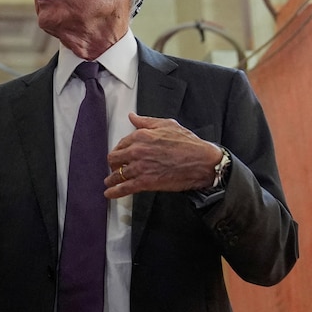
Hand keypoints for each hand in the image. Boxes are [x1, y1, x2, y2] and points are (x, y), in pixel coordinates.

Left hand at [104, 112, 223, 198]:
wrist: (202, 162)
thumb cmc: (188, 143)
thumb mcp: (167, 124)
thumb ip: (146, 121)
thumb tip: (133, 117)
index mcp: (141, 136)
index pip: (121, 144)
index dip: (119, 151)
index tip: (119, 155)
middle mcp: (137, 151)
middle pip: (114, 159)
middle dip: (113, 164)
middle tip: (115, 167)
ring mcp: (140, 167)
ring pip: (117, 174)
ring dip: (111, 179)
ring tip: (109, 182)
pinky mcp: (146, 182)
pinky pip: (125, 188)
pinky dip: (115, 192)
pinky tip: (110, 194)